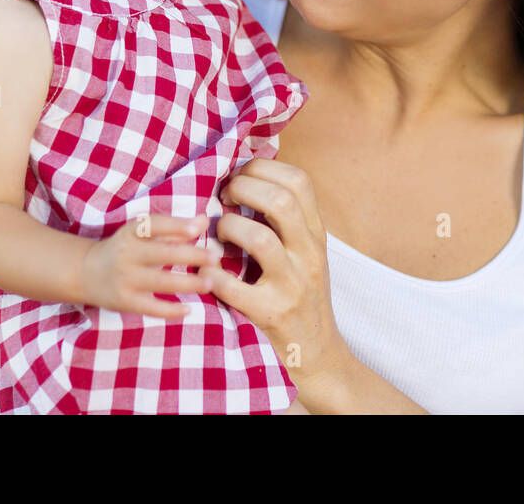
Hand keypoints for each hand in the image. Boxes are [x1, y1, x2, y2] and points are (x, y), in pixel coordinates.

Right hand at [78, 214, 219, 318]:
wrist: (86, 272)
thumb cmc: (126, 248)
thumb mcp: (143, 232)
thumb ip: (175, 228)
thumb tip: (206, 220)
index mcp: (132, 232)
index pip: (155, 225)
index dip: (176, 226)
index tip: (198, 228)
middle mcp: (128, 254)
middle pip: (162, 254)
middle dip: (190, 256)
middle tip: (215, 257)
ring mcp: (126, 279)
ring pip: (160, 282)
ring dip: (187, 284)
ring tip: (209, 283)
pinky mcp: (125, 301)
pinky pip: (151, 308)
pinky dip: (170, 311)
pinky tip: (189, 310)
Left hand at [209, 159, 349, 398]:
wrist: (318, 354)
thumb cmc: (301, 296)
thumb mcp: (304, 252)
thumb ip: (284, 220)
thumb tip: (246, 176)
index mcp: (316, 233)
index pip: (299, 180)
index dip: (263, 168)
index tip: (239, 176)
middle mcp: (309, 254)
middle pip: (281, 201)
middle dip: (243, 189)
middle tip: (224, 198)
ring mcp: (294, 285)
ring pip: (260, 239)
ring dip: (228, 228)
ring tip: (219, 235)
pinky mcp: (273, 314)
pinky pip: (235, 288)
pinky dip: (212, 276)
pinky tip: (205, 273)